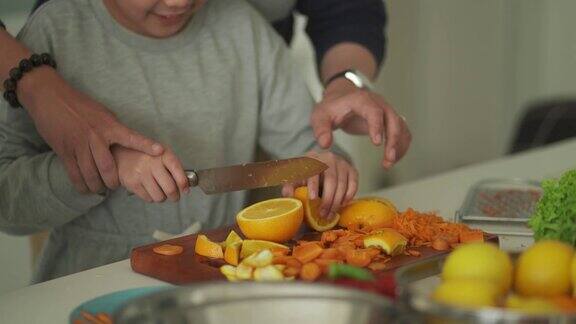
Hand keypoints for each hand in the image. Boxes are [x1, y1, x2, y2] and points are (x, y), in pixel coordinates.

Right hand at [18, 67, 163, 193]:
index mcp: (109, 126)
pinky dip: (82, 185)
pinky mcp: (64, 151)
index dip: (146, 145)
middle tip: (115, 185)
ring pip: (91, 174)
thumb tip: (128, 143)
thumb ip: (115, 129)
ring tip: (101, 188)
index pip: (132, 137)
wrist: (51, 97)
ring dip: (97, 186)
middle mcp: (95, 137)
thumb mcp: (103, 113)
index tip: (160, 151)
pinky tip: (86, 188)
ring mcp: (78, 145)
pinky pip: (74, 174)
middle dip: (113, 181)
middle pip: (108, 168)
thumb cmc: (81, 105)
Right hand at [112, 146, 188, 202]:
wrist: (121, 154)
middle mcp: (153, 164)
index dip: (184, 184)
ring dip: (163, 198)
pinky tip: (150, 189)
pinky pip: (148, 198)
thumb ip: (175, 167)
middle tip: (174, 196)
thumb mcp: (162, 154)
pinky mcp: (132, 183)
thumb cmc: (147, 155)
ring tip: (160, 191)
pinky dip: (151, 197)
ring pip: (159, 197)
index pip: (178, 172)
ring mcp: (141, 174)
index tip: (185, 190)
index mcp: (163, 154)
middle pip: (170, 189)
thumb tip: (186, 186)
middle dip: (175, 196)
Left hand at [282, 151, 357, 218]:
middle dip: (327, 199)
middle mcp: (329, 158)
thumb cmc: (307, 173)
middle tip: (322, 214)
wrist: (322, 164)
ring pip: (342, 184)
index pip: (314, 171)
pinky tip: (342, 205)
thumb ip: (290, 186)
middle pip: (331, 180)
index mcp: (312, 158)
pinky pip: (353, 184)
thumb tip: (288, 195)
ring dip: (337, 202)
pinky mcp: (352, 170)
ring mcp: (342, 163)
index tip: (312, 199)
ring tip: (330, 215)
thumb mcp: (296, 178)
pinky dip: (349, 196)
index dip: (313, 185)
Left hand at [311, 78, 411, 168]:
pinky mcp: (390, 119)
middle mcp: (379, 103)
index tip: (377, 143)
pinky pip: (403, 132)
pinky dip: (401, 146)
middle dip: (393, 140)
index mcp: (361, 100)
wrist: (341, 98)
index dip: (377, 126)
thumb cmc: (331, 108)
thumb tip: (325, 145)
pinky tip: (391, 160)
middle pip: (393, 120)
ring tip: (388, 164)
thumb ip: (321, 130)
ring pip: (401, 127)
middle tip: (388, 160)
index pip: (374, 111)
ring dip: (399, 146)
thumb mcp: (320, 116)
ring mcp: (387, 111)